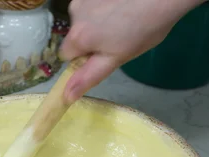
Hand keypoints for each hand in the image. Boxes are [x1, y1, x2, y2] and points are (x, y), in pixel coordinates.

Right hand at [60, 0, 203, 101]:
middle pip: (75, 35)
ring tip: (122, 19)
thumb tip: (66, 96)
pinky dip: (102, 6)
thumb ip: (88, 77)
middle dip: (90, 39)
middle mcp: (73, 13)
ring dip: (97, 21)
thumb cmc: (142, 31)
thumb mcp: (116, 60)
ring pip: (84, 18)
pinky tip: (121, 6)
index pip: (66, 56)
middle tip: (117, 38)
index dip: (84, 58)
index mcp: (77, 37)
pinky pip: (91, 3)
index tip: (104, 54)